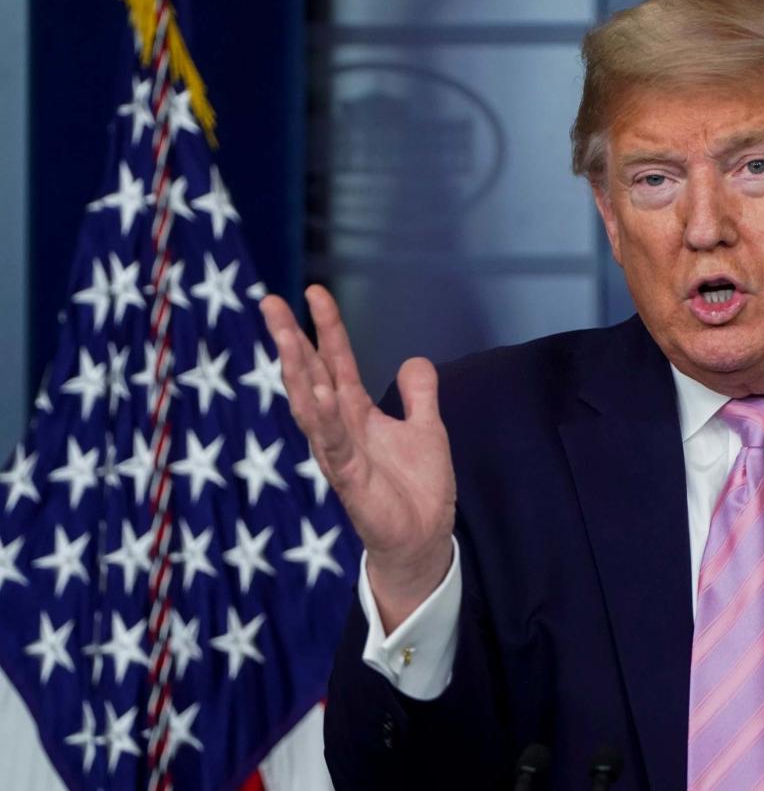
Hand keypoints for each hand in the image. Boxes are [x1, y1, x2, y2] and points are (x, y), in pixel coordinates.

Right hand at [260, 286, 455, 631]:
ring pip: (311, 408)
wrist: (423, 538)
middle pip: (310, 376)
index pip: (335, 361)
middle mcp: (340, 430)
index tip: (314, 292)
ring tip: (288, 338)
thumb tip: (414, 359)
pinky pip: (334, 445)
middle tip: (271, 302)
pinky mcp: (349, 481)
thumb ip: (419, 394)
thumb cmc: (417, 488)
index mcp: (356, 414)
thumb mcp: (426, 428)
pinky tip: (320, 392)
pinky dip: (326, 419)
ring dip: (298, 373)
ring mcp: (340, 455)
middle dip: (291, 340)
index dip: (326, 327)